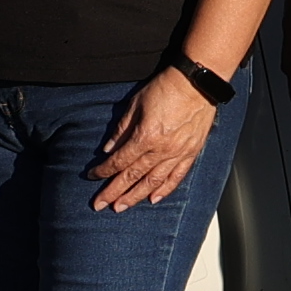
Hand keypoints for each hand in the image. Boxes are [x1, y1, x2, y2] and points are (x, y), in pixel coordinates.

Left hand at [89, 72, 218, 210]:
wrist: (197, 83)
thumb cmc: (167, 88)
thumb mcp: (136, 104)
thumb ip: (122, 129)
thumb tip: (108, 148)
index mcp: (145, 137)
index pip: (119, 161)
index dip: (103, 171)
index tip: (92, 177)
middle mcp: (161, 150)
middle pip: (132, 177)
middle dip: (114, 192)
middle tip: (100, 205)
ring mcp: (177, 154)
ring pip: (153, 182)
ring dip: (135, 197)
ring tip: (121, 207)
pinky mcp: (191, 153)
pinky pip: (176, 177)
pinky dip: (164, 190)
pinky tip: (153, 199)